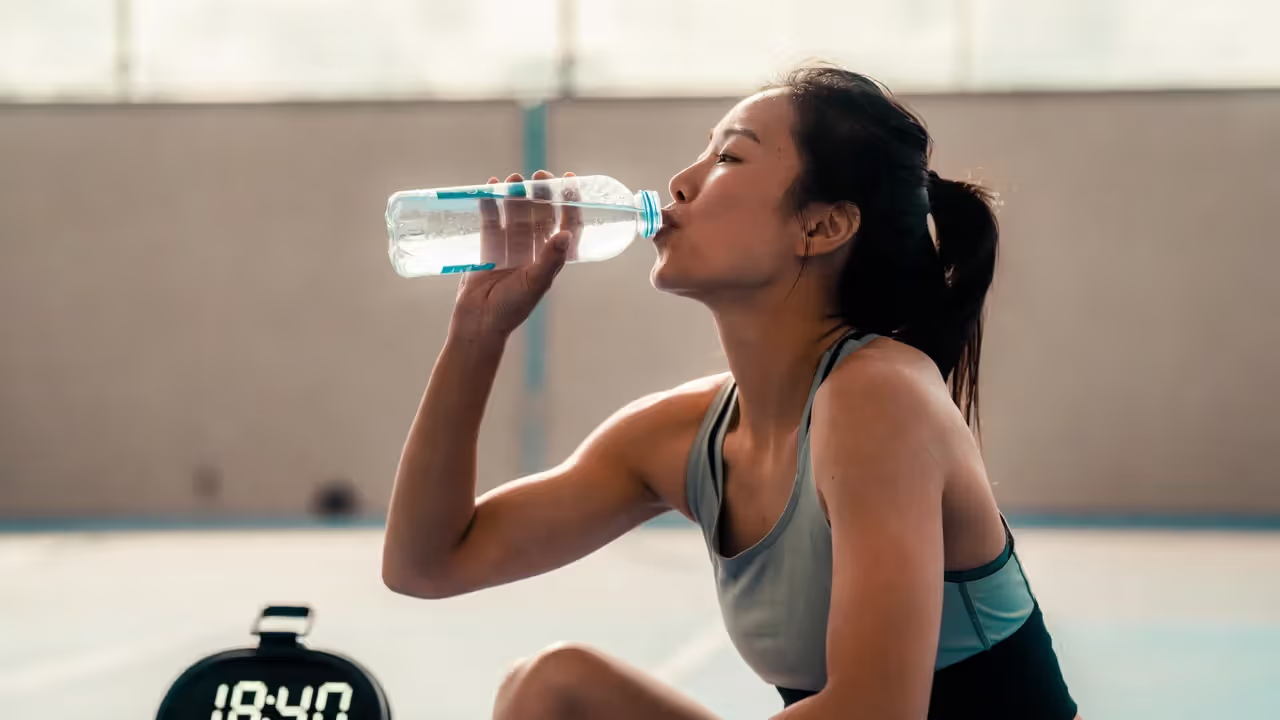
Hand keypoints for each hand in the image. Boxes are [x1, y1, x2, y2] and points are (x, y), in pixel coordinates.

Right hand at [450, 170, 583, 342]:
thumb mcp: (535, 284)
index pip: (566, 225)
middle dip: (541, 193)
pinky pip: (491, 221)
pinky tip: (488, 189)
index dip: (571, 204)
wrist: (478, 322)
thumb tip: (566, 233)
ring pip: (516, 214)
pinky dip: (490, 205)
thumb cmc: (511, 308)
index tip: (569, 181)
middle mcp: (533, 250)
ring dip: (515, 196)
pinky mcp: (488, 247)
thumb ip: (550, 259)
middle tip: (538, 175)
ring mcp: (510, 247)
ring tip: (512, 179)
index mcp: (551, 259)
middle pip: (541, 214)